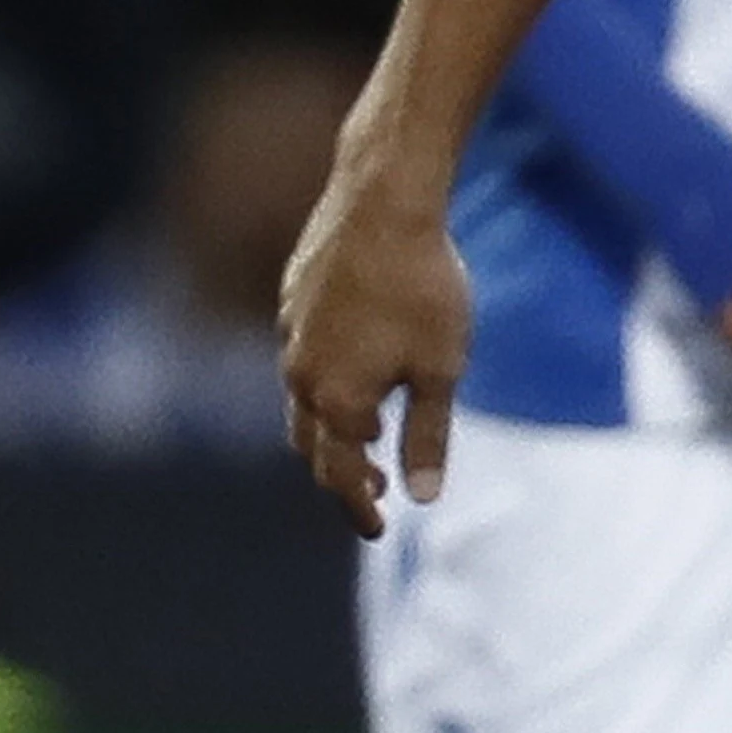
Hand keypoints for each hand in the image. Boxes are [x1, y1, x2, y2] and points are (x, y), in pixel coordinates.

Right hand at [281, 163, 471, 538]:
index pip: (342, 475)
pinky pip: (301, 358)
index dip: (361, 505)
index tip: (381, 527)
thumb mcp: (442, 368)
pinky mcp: (292, 302)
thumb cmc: (424, 288)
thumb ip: (428, 436)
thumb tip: (421, 498)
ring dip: (327, 433)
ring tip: (359, 444)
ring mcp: (290, 337)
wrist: (383, 205)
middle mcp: (301, 377)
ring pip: (301, 404)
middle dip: (341, 477)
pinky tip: (348, 374)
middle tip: (373, 494)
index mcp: (337, 401)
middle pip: (314, 446)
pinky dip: (322, 384)